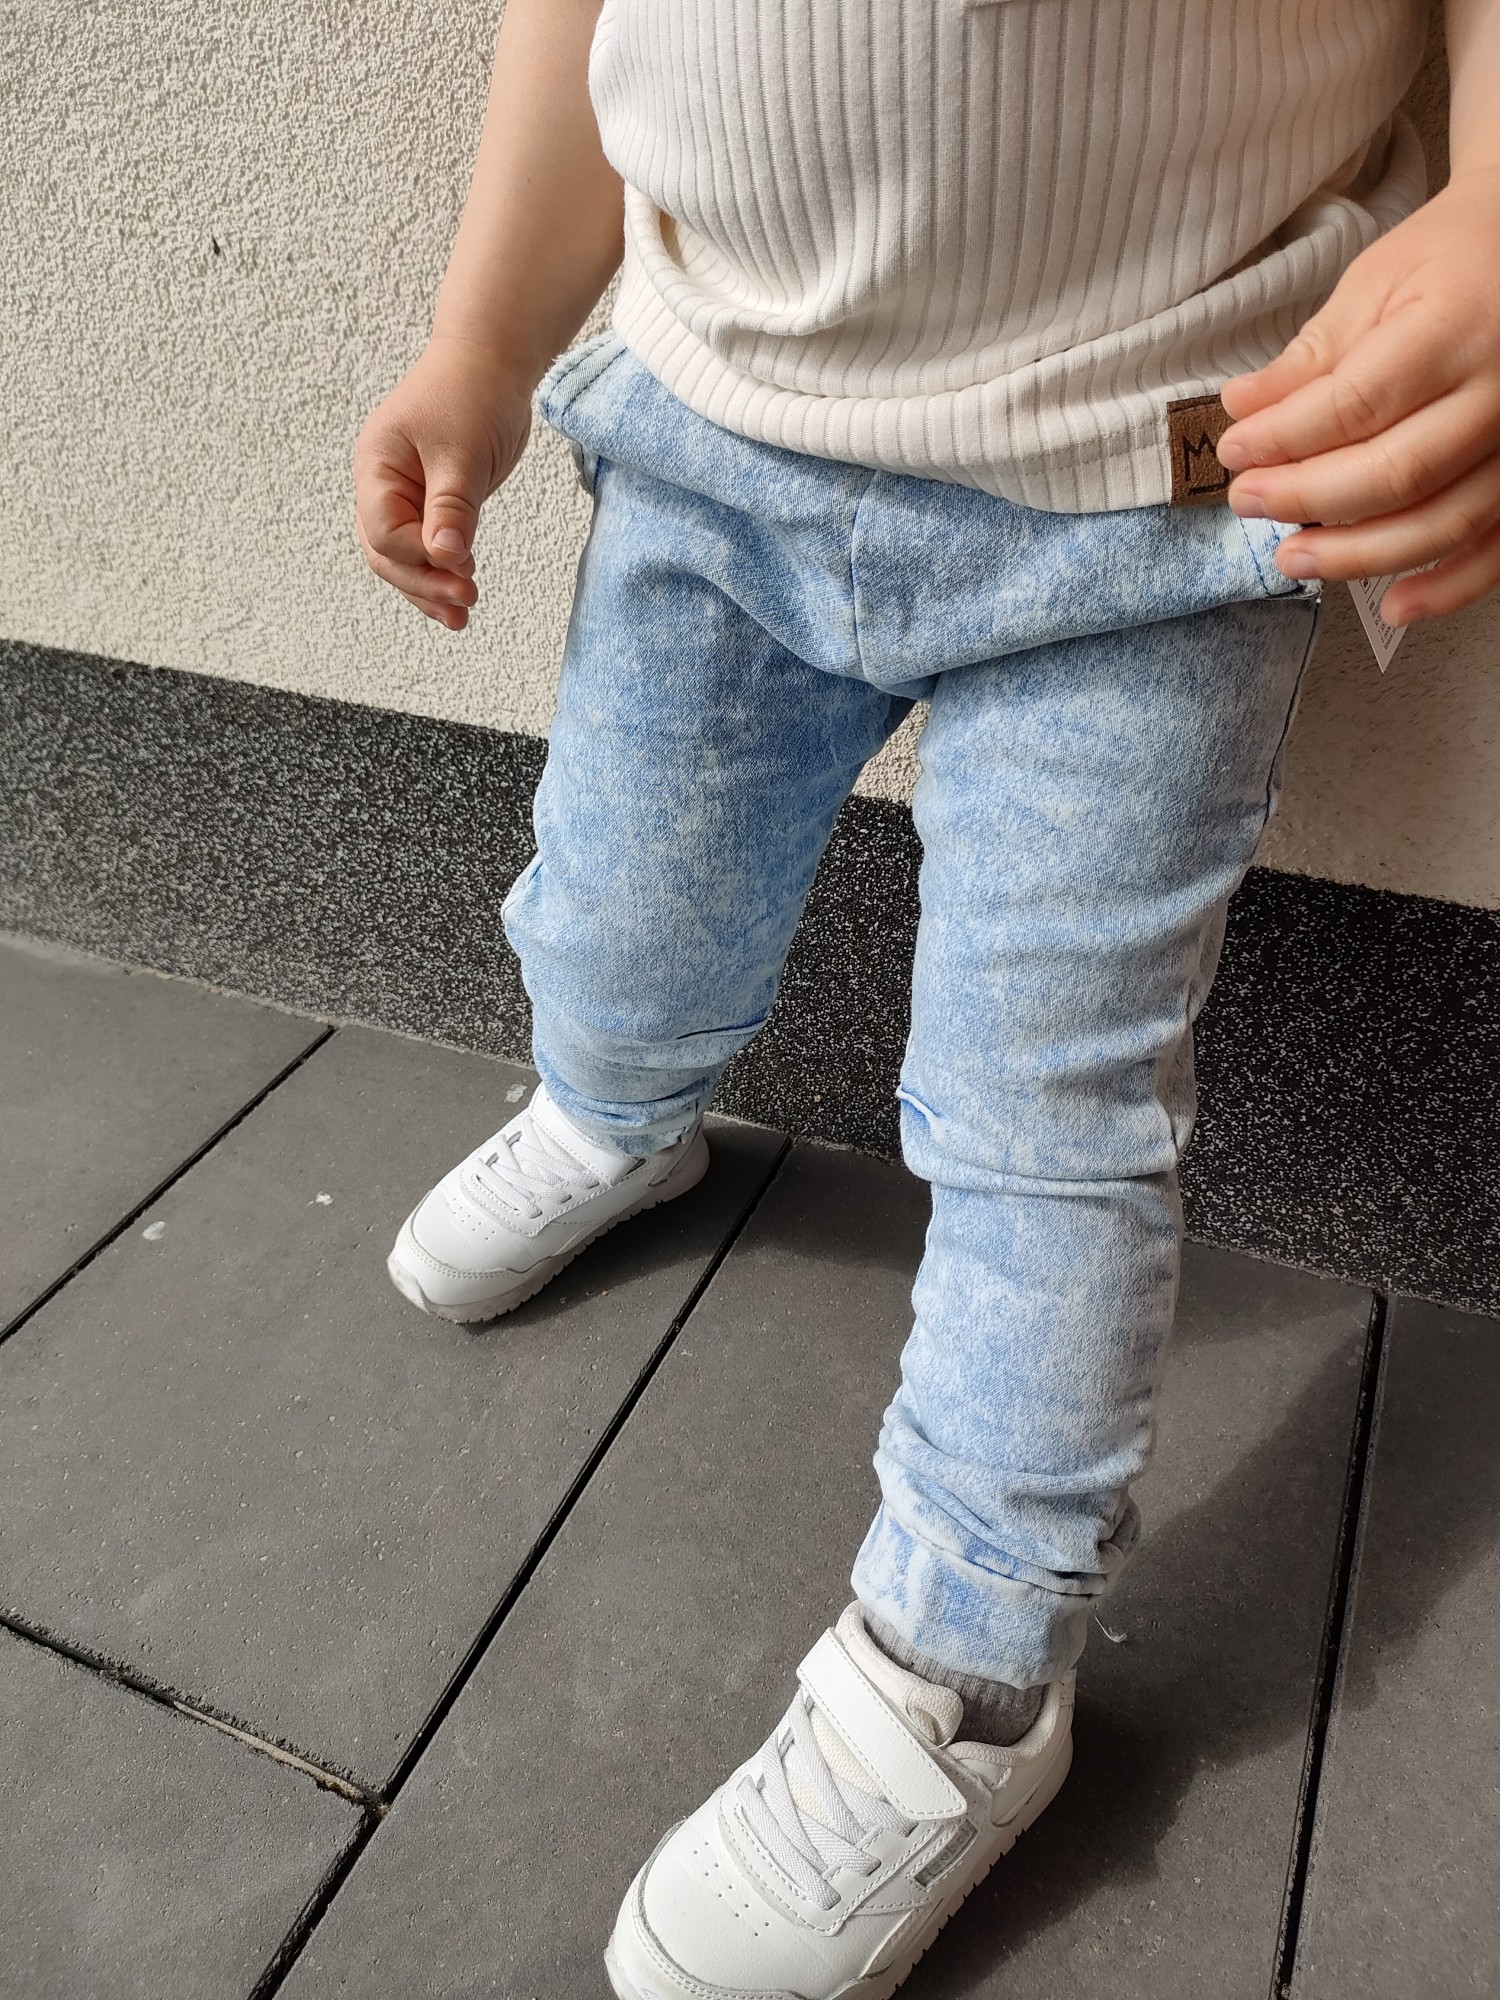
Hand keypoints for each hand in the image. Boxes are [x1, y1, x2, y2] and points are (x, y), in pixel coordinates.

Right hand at [353, 336, 534, 631]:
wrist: (493, 362)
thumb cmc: (472, 394)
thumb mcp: (462, 453)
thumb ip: (451, 507)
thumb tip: (444, 557)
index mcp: (376, 468)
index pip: (384, 533)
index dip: (420, 557)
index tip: (462, 565)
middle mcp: (382, 486)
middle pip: (387, 554)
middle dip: (423, 583)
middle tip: (465, 602)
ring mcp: (405, 496)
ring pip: (405, 558)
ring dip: (431, 588)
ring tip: (463, 616)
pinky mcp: (432, 503)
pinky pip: (429, 547)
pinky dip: (444, 571)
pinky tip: (462, 595)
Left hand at [1215, 169, 1499, 626]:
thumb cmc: (1449, 261)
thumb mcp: (1374, 285)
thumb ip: (1310, 358)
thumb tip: (1240, 409)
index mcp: (1455, 327)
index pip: (1355, 405)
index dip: (1284, 439)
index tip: (1234, 450)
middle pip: (1394, 473)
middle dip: (1307, 498)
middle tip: (1248, 502)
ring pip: (1441, 522)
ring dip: (1360, 556)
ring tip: (1293, 558)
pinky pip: (1496, 549)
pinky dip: (1449, 588)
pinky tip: (1395, 606)